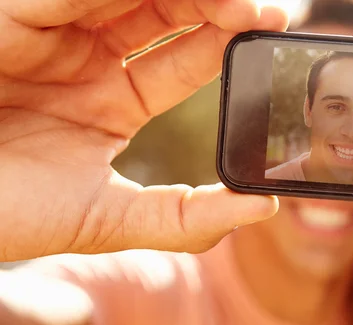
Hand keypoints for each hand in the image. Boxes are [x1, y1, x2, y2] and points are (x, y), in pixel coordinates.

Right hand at [0, 0, 287, 261]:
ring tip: (235, 1)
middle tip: (264, 7)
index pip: (185, 55)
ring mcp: (51, 30)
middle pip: (165, 9)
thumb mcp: (109, 219)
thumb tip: (260, 209)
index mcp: (114, 98)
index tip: (270, 28)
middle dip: (214, 4)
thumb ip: (185, 218)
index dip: (227, 37)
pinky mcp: (15, 15)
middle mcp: (88, 57)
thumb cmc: (11, 214)